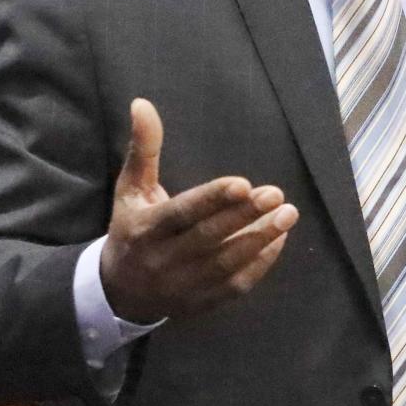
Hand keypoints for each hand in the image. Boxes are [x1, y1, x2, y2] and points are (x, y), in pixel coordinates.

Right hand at [100, 98, 298, 322]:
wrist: (118, 292)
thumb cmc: (131, 228)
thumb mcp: (131, 188)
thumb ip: (144, 148)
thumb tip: (142, 102)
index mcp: (146, 229)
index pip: (182, 213)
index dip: (212, 199)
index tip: (243, 183)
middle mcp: (163, 260)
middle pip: (209, 238)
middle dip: (245, 215)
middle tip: (277, 194)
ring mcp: (182, 286)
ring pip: (225, 264)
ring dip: (259, 239)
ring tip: (287, 214)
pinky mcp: (200, 303)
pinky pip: (234, 286)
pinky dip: (259, 265)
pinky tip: (278, 241)